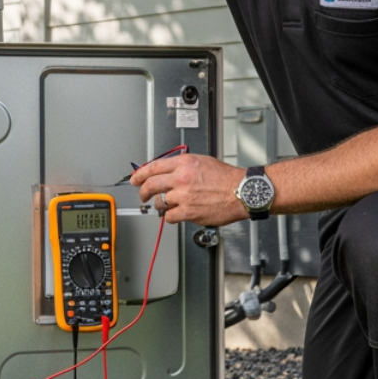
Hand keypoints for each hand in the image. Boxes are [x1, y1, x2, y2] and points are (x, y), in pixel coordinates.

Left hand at [131, 152, 246, 226]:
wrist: (242, 191)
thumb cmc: (226, 178)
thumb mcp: (202, 162)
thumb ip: (183, 165)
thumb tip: (166, 171)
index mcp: (184, 163)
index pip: (153, 167)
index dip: (140, 174)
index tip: (135, 179)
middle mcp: (182, 178)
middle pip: (151, 185)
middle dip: (142, 191)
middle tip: (142, 195)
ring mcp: (184, 196)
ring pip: (160, 202)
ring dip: (161, 205)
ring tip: (168, 205)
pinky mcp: (189, 212)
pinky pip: (170, 216)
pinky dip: (171, 216)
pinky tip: (177, 213)